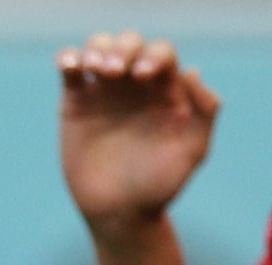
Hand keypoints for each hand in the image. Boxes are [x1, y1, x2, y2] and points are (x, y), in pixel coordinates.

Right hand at [59, 30, 220, 234]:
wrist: (120, 214)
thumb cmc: (159, 186)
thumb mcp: (192, 151)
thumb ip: (204, 112)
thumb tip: (192, 72)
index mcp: (165, 90)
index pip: (161, 53)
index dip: (153, 55)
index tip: (142, 77)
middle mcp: (135, 85)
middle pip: (130, 44)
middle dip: (123, 49)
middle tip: (115, 72)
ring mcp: (104, 92)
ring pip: (99, 47)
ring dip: (98, 48)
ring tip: (96, 68)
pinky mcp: (76, 103)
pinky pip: (71, 69)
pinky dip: (68, 58)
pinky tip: (71, 66)